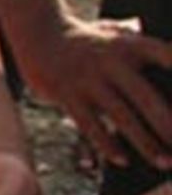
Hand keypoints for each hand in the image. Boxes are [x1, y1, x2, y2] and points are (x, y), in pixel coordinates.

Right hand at [25, 19, 171, 167]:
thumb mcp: (116, 33)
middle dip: (168, 125)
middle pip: (144, 98)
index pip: (165, 55)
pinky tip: (121, 159)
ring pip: (120, 116)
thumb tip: (162, 49)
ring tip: (164, 161)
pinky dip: (106, 143)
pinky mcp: (65, 93)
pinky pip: (88, 124)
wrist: (36, 33)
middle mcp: (108, 62)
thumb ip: (143, 42)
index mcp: (128, 45)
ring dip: (144, 142)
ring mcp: (86, 78)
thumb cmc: (86, 38)